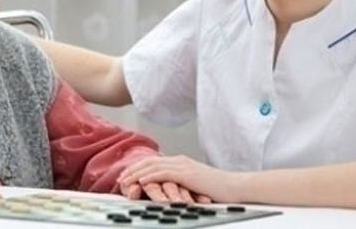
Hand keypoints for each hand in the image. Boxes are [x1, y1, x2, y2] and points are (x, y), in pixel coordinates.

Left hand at [118, 155, 237, 202]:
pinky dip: (148, 177)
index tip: (128, 177)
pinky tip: (140, 182)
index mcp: (181, 163)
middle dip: (133, 170)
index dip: (140, 169)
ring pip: (152, 166)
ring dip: (136, 174)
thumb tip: (171, 194)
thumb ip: (182, 186)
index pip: (155, 162)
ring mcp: (182, 166)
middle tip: (121, 179)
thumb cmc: (219, 191)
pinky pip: (162, 173)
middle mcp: (180, 161)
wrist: (235, 187)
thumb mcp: (196, 187)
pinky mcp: (186, 174)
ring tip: (125, 182)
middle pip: (150, 161)